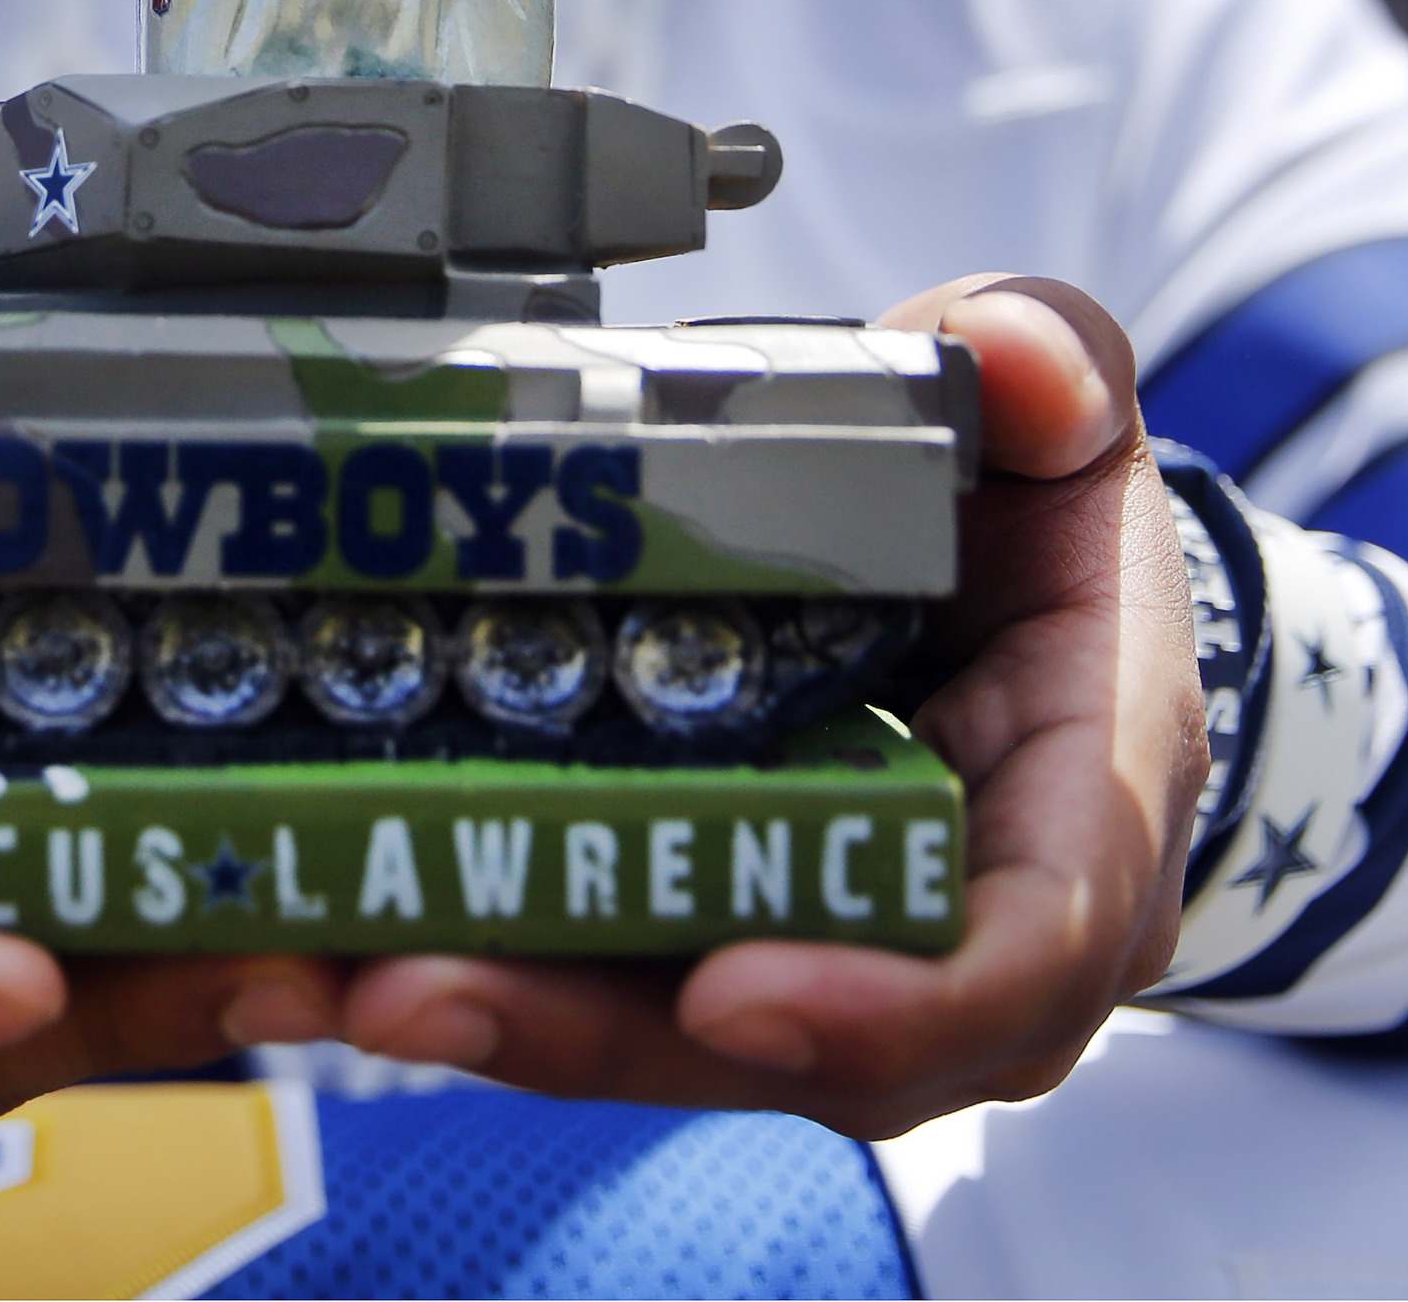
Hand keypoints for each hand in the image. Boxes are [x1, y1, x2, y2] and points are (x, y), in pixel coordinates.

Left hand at [331, 276, 1203, 1138]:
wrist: (1015, 595)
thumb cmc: (1040, 521)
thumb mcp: (1061, 415)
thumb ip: (1049, 368)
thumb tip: (1017, 363)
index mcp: (1083, 819)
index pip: (1019, 958)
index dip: (883, 1001)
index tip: (729, 989)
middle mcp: (968, 946)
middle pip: (794, 1044)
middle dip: (596, 1029)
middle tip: (415, 985)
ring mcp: (834, 962)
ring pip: (673, 1040)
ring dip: (498, 1018)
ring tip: (327, 971)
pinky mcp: (715, 938)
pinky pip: (604, 987)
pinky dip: (473, 966)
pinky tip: (324, 937)